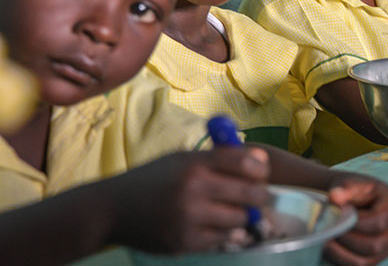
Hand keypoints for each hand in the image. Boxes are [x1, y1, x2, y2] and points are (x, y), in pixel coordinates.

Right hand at [110, 148, 270, 253]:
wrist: (112, 209)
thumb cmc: (154, 179)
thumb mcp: (184, 159)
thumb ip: (220, 158)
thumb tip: (263, 159)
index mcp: (195, 163)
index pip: (246, 163)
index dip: (261, 170)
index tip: (261, 175)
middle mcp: (193, 189)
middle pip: (251, 193)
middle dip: (261, 196)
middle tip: (260, 197)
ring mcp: (188, 219)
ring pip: (240, 219)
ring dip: (242, 216)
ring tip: (234, 211)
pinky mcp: (184, 243)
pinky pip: (222, 239)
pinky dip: (224, 233)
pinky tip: (213, 224)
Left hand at [324, 176, 387, 264]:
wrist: (362, 200)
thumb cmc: (359, 191)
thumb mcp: (353, 183)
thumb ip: (345, 188)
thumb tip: (334, 198)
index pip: (380, 221)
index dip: (357, 221)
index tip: (338, 213)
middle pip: (375, 245)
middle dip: (348, 239)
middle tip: (329, 230)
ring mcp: (387, 249)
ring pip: (365, 262)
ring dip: (341, 254)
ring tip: (325, 241)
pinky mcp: (375, 259)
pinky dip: (341, 260)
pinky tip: (329, 249)